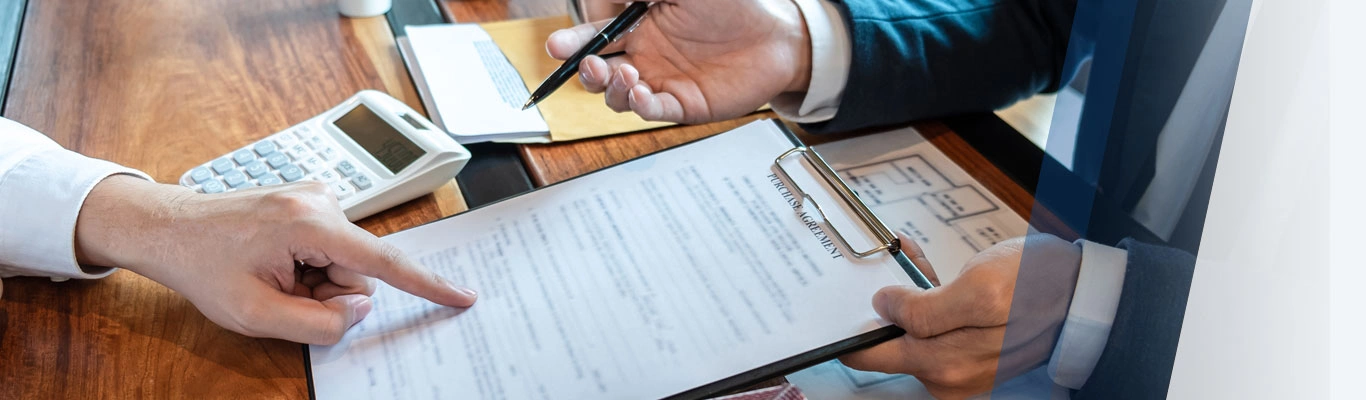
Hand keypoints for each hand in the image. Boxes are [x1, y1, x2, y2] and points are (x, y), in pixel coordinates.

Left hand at [73, 176, 477, 344]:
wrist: (169, 228)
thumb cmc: (203, 265)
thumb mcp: (254, 314)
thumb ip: (318, 323)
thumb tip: (359, 308)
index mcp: (310, 223)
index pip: (383, 262)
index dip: (426, 285)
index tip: (462, 297)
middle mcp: (322, 200)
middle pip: (359, 272)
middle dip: (328, 295)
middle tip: (279, 295)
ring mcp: (317, 197)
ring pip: (345, 265)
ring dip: (315, 284)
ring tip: (271, 277)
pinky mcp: (312, 203)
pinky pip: (331, 252)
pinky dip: (310, 270)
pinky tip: (274, 264)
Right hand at [546, 0, 811, 123]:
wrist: (778, 35)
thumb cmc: (734, 5)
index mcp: (640, 24)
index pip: (596, 36)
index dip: (573, 42)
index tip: (557, 45)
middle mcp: (646, 55)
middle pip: (598, 70)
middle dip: (584, 69)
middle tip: (588, 64)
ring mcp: (662, 81)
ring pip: (617, 95)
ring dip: (611, 88)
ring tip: (624, 75)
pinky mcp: (682, 104)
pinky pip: (650, 110)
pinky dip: (639, 105)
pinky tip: (640, 91)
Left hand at [840, 234, 1079, 398]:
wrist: (1085, 297)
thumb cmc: (1041, 288)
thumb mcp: (980, 288)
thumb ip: (925, 308)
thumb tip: (884, 310)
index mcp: (944, 365)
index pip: (871, 354)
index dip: (854, 323)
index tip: (845, 296)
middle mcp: (947, 374)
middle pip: (888, 339)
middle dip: (882, 301)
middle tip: (878, 266)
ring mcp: (959, 365)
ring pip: (910, 328)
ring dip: (904, 293)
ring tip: (906, 258)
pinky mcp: (969, 350)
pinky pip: (933, 326)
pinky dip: (925, 297)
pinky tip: (924, 269)